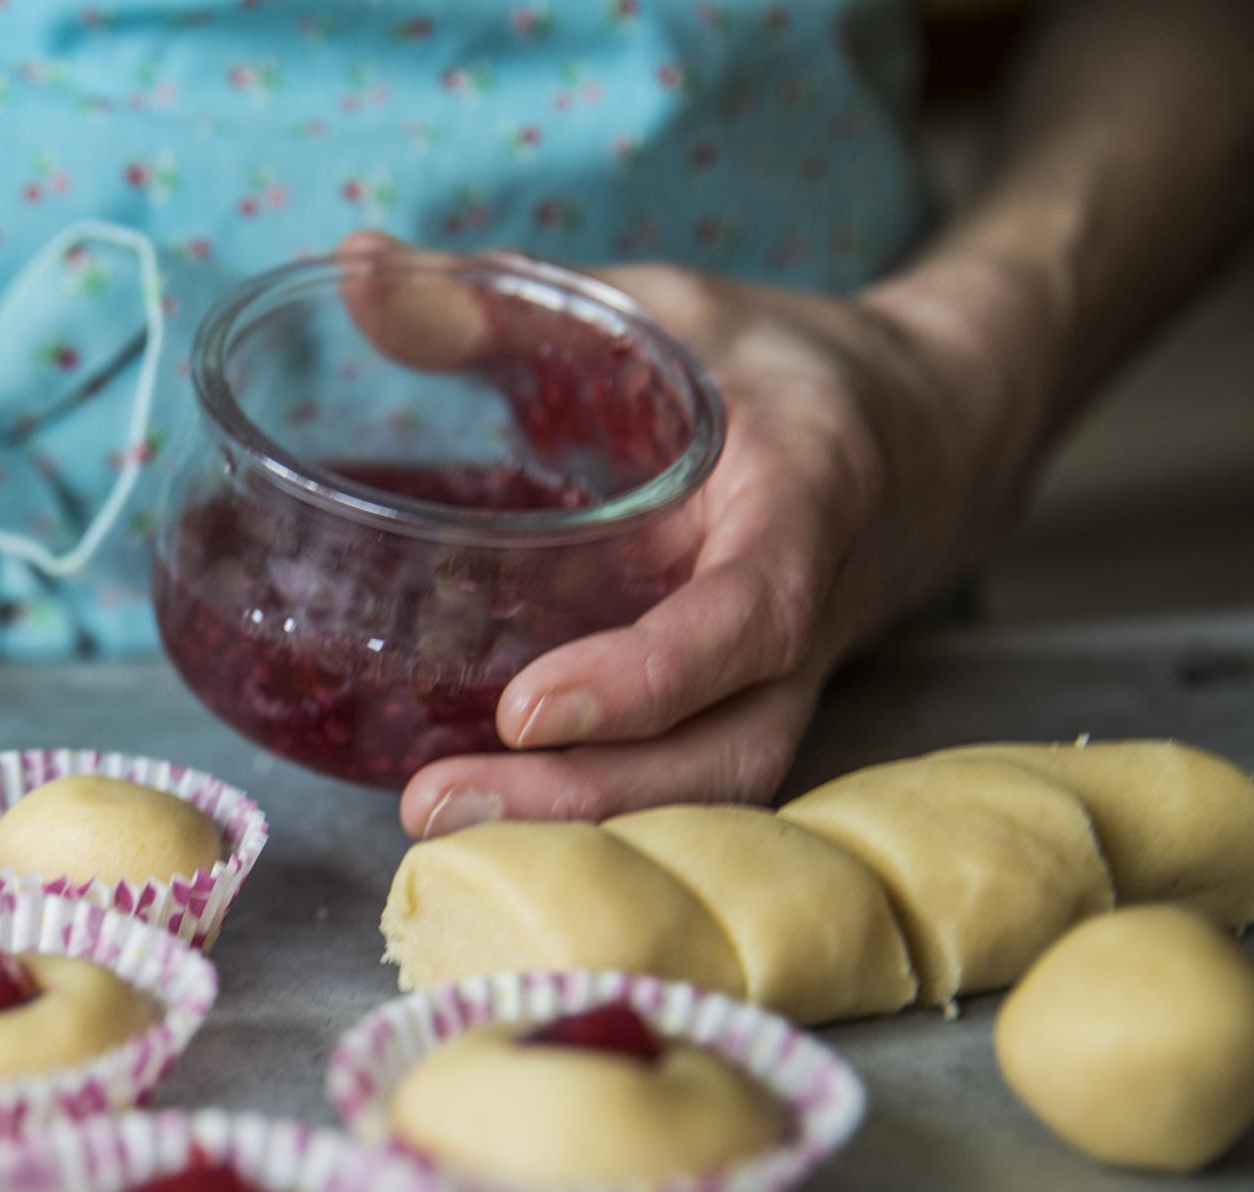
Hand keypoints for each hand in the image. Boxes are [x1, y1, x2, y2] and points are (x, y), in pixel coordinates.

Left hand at [343, 236, 1038, 835]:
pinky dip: (591, 810)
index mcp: (802, 504)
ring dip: (576, 823)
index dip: (644, 676)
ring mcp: (784, 684)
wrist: (935, 429)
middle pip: (720, 751)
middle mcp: (804, 618)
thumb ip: (509, 297)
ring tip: (437, 821)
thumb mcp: (664, 304)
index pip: (743, 616)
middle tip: (431, 802)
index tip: (529, 708)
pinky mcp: (744, 713)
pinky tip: (482, 809)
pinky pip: (682, 781)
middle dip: (582, 797)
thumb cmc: (781, 363)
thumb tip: (358, 268)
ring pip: (705, 788)